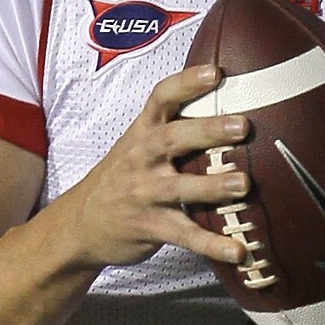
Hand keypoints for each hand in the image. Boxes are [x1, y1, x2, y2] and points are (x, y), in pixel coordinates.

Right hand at [57, 64, 248, 270]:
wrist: (81, 223)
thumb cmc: (123, 178)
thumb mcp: (138, 145)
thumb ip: (174, 129)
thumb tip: (232, 109)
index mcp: (142, 132)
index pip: (162, 98)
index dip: (187, 83)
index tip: (216, 72)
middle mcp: (141, 159)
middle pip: (173, 138)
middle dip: (208, 130)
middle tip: (243, 126)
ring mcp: (143, 194)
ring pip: (179, 188)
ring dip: (212, 186)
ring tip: (243, 184)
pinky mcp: (149, 227)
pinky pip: (184, 235)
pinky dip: (212, 244)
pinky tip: (238, 252)